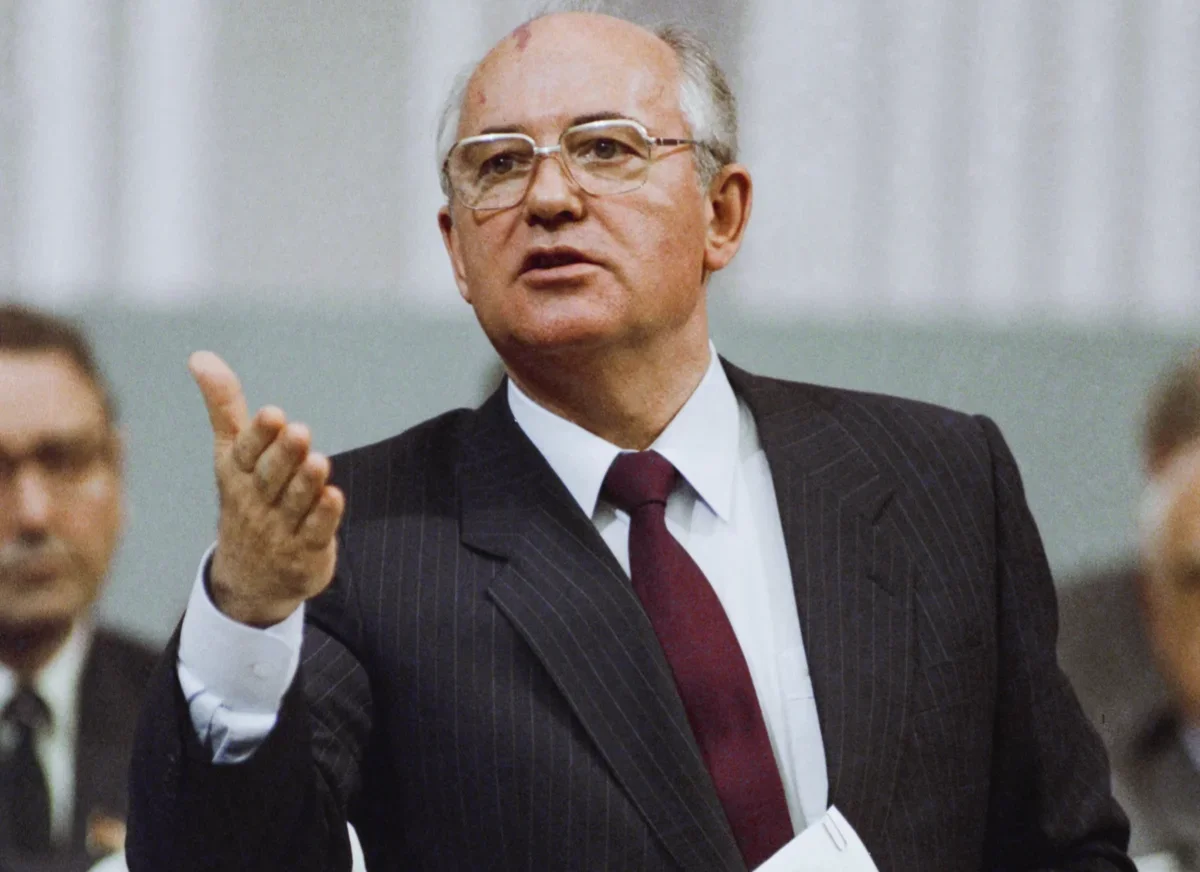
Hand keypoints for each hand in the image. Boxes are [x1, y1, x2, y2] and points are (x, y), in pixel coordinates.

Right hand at [189, 351, 344, 626]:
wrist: (249, 579)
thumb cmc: (246, 499)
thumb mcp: (231, 454)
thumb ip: (224, 407)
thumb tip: (200, 356)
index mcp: (238, 474)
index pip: (246, 452)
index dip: (259, 435)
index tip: (273, 414)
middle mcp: (257, 501)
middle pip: (270, 477)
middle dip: (284, 455)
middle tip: (298, 432)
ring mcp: (282, 528)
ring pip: (296, 503)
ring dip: (307, 482)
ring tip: (319, 461)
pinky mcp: (307, 550)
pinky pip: (316, 532)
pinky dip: (325, 516)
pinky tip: (334, 497)